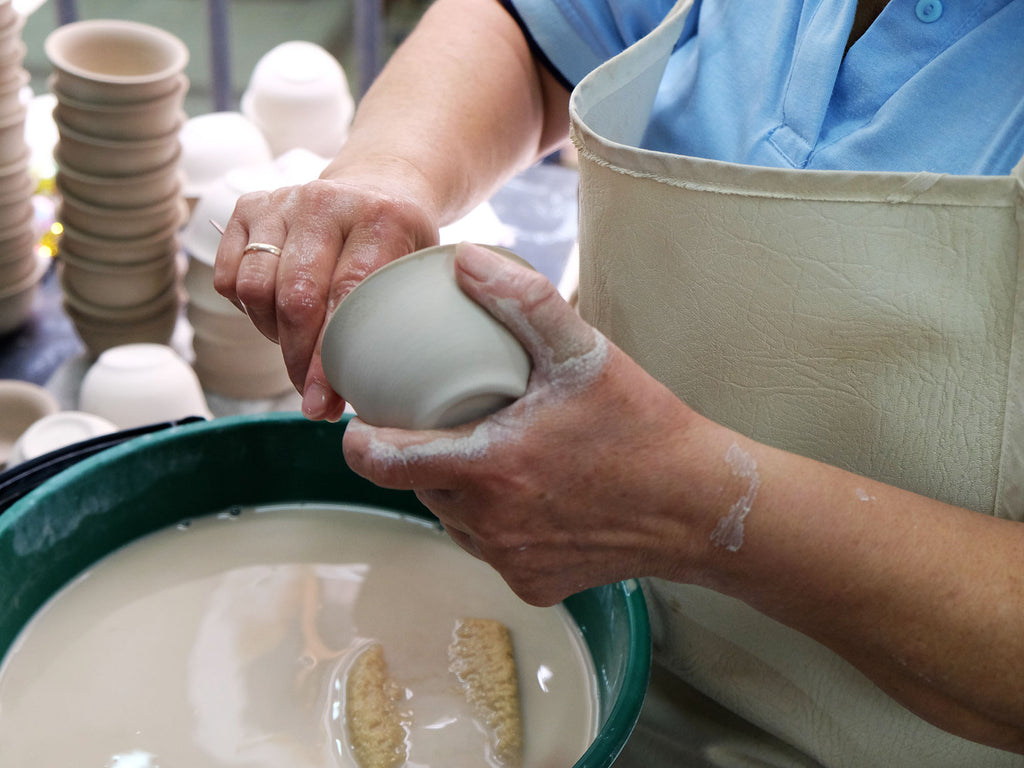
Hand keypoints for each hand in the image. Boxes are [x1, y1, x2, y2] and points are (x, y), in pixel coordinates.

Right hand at [213, 172, 438, 420]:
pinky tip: (277, 314)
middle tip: (308, 395)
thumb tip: (344, 401)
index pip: (346, 297)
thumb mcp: (415, 277)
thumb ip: (393, 328)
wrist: (378, 188)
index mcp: (380, 218)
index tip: (321, 403)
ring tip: (299, 344)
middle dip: (297, 360)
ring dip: (272, 333)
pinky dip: (247, 310)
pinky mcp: (249, 206)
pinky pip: (228, 278)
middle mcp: (327, 202)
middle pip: (295, 297)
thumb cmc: (399, 247)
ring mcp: (283, 201)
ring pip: (255, 289)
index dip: (327, 359)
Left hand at [342, 243, 714, 604]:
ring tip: (490, 451)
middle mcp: (490, 525)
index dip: (360, 440)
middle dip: (420, 455)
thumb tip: (464, 260)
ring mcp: (510, 561)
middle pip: (418, 487)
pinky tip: (527, 494)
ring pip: (452, 519)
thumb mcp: (584, 353)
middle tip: (447, 420)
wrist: (699, 507)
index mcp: (490, 469)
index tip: (366, 420)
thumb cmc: (643, 428)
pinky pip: (489, 549)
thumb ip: (522, 300)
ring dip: (456, 488)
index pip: (381, 462)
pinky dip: (494, 521)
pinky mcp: (532, 586)